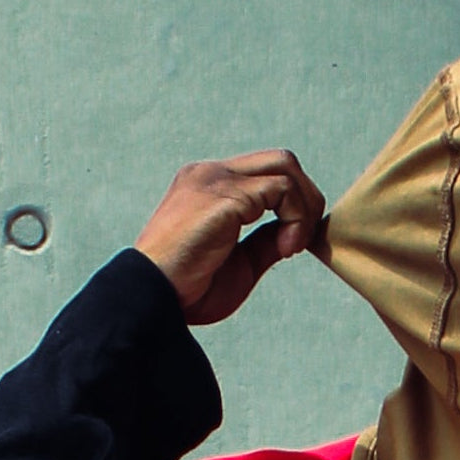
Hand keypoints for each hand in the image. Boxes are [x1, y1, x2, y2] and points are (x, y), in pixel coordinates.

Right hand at [134, 150, 325, 324]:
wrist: (153, 299)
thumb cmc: (189, 291)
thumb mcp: (240, 263)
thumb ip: (266, 242)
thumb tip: (296, 231)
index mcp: (208, 186)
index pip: (266, 172)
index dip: (293, 205)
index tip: (289, 247)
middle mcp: (210, 173)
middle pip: (281, 161)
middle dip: (306, 198)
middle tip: (299, 241)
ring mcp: (215, 179)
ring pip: (286, 167)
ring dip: (304, 208)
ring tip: (291, 247)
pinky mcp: (224, 194)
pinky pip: (282, 189)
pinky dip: (296, 217)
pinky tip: (285, 249)